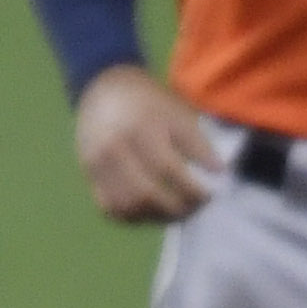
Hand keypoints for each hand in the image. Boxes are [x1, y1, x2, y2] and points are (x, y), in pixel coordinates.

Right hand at [72, 63, 217, 224]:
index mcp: (139, 128)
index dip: (192, 188)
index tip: (210, 195)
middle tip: (194, 208)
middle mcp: (114, 148)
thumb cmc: (147, 101)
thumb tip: (218, 171)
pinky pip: (109, 208)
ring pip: (126, 206)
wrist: (103, 90)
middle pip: (145, 193)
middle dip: (176, 208)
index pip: (168, 169)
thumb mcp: (175, 112)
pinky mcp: (89, 175)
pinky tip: (150, 212)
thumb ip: (197, 141)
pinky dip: (132, 217)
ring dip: (154, 217)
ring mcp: (97, 164)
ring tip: (175, 212)